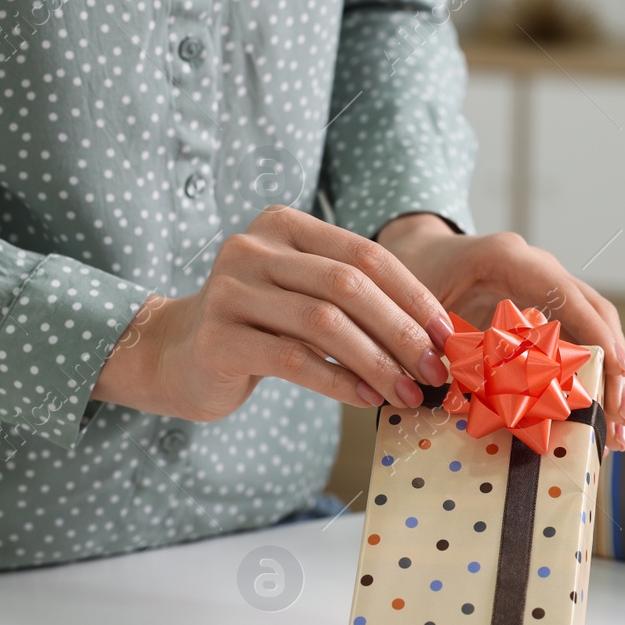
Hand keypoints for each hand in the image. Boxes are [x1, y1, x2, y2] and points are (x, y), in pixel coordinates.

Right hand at [91, 207, 454, 420]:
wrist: (178, 356)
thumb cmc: (259, 327)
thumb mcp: (304, 296)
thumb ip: (354, 299)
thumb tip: (435, 336)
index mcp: (283, 225)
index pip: (365, 254)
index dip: (412, 296)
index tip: (446, 336)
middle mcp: (252, 248)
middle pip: (348, 286)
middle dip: (401, 332)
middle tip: (433, 371)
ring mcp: (229, 290)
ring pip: (324, 324)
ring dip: (376, 363)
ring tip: (406, 394)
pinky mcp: (217, 338)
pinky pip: (293, 359)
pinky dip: (338, 380)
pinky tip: (365, 399)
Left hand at [376, 213, 624, 451]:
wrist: (416, 251)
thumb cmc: (411, 272)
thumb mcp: (414, 303)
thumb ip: (435, 339)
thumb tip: (453, 393)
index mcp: (507, 258)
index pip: (563, 293)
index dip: (593, 333)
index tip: (612, 371)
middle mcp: (537, 269)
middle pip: (595, 313)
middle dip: (613, 367)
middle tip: (618, 416)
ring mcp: (546, 290)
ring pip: (594, 331)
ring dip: (608, 379)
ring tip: (615, 431)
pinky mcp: (545, 312)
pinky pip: (576, 342)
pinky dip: (587, 379)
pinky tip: (594, 417)